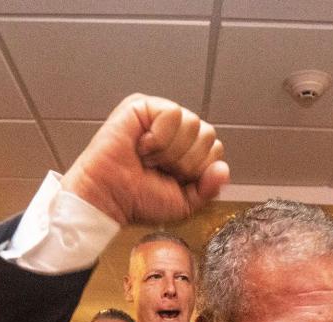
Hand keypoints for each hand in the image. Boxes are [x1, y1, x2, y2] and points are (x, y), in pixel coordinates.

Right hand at [62, 94, 228, 225]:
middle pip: (207, 135)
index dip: (197, 170)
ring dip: (170, 151)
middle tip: (158, 169)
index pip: (215, 150)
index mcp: (187, 150)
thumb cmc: (138, 200)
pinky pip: (173, 113)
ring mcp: (159, 116)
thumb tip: (223, 170)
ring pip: (193, 123)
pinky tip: (142, 146)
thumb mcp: (183, 203)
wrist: (110, 198)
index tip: (172, 179)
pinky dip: (159, 137)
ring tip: (148, 158)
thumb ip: (207, 189)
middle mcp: (175, 130)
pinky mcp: (143, 106)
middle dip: (185, 162)